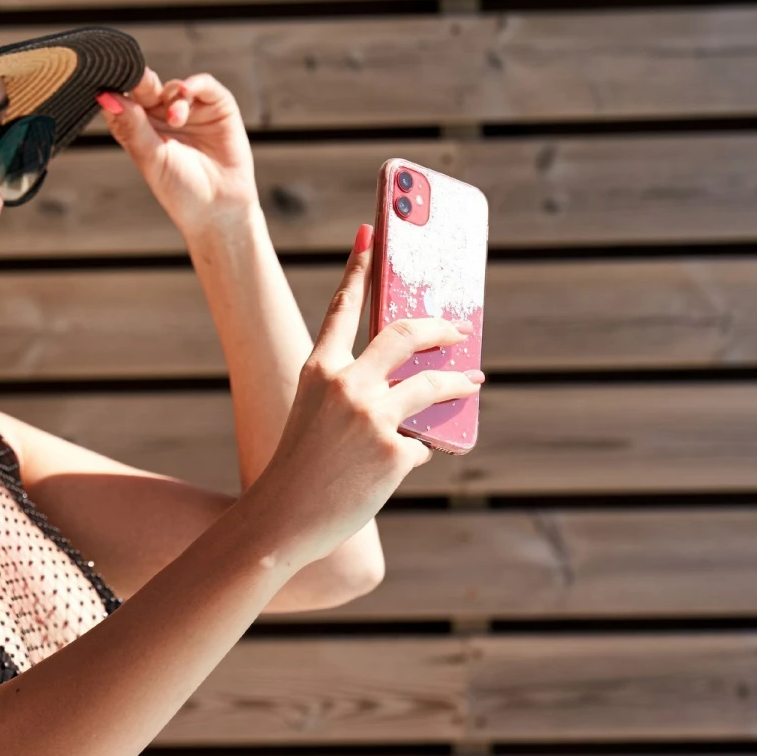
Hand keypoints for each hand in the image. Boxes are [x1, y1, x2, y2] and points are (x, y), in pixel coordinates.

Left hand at [96, 69, 257, 237]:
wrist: (219, 211)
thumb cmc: (180, 190)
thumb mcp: (150, 158)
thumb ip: (132, 127)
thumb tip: (106, 97)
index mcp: (140, 129)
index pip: (123, 101)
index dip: (117, 90)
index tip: (107, 83)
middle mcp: (163, 116)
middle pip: (147, 89)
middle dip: (142, 84)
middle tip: (139, 82)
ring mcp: (191, 110)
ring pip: (174, 86)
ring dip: (171, 95)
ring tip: (174, 119)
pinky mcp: (218, 107)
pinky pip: (204, 86)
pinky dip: (195, 84)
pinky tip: (186, 90)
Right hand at [247, 225, 484, 564]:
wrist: (282, 519)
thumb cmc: (296, 472)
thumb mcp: (315, 419)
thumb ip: (354, 396)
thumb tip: (412, 395)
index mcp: (318, 370)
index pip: (342, 307)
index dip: (359, 269)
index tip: (372, 236)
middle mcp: (346, 384)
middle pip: (404, 334)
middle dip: (438, 328)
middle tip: (457, 330)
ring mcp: (373, 415)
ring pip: (432, 386)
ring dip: (458, 382)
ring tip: (473, 380)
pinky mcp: (395, 450)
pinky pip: (419, 443)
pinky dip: (411, 455)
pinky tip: (393, 470)